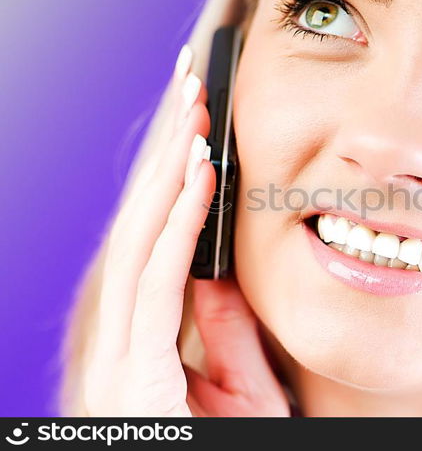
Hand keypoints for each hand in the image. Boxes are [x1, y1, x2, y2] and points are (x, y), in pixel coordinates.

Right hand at [83, 46, 289, 416]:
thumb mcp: (239, 392)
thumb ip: (223, 335)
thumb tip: (216, 275)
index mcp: (147, 338)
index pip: (158, 240)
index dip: (175, 179)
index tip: (197, 128)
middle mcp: (125, 336)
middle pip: (145, 226)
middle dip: (168, 154)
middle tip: (189, 87)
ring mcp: (123, 354)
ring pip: (143, 240)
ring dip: (171, 170)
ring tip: (193, 109)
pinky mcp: (134, 373)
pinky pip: (156, 283)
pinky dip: (177, 223)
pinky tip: (198, 173)